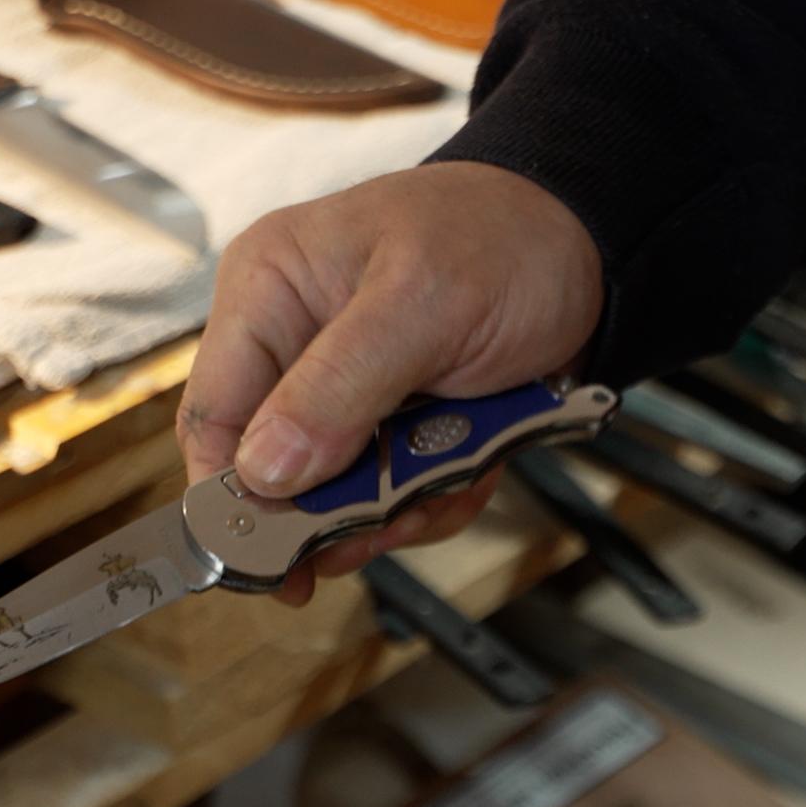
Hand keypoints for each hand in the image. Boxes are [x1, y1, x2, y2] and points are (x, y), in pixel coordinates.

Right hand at [177, 161, 604, 604]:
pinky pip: (396, 491)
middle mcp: (295, 343)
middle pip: (278, 472)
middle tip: (397, 517)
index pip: (215, 415)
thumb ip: (338, 387)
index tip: (274, 566)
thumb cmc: (505, 240)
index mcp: (269, 291)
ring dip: (403, 504)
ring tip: (458, 471)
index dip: (233, 500)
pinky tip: (479, 461)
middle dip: (344, 508)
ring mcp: (347, 389)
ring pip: (343, 495)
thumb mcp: (421, 305)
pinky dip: (440, 493)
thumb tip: (263, 474)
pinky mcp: (395, 421)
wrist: (590, 249)